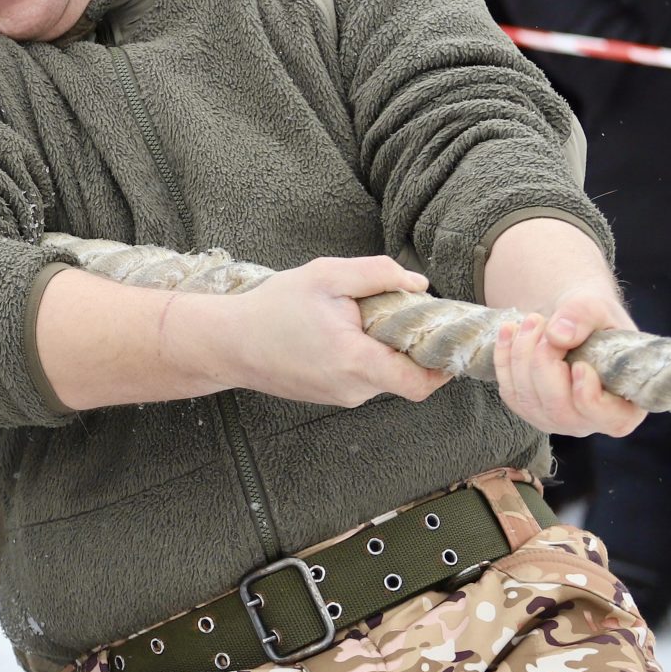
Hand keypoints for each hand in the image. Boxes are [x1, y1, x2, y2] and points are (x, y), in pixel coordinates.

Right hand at [220, 256, 451, 408]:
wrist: (228, 343)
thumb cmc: (273, 308)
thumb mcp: (326, 276)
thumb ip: (378, 274)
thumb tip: (419, 285)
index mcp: (357, 363)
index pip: (422, 382)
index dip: (442, 363)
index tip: (443, 336)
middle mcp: (354, 390)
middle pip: (405, 372)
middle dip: (406, 342)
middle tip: (389, 309)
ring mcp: (341, 397)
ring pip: (383, 373)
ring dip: (381, 346)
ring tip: (352, 317)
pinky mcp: (330, 396)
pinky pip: (362, 376)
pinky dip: (361, 354)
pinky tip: (336, 332)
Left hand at [493, 286, 644, 437]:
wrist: (575, 321)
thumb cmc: (597, 320)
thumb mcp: (598, 307)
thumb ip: (583, 317)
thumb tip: (557, 336)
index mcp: (625, 406)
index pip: (608, 418)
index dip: (588, 395)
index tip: (579, 364)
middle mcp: (589, 421)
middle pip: (559, 408)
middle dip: (544, 362)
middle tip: (541, 323)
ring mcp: (555, 419)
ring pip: (529, 400)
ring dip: (521, 356)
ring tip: (530, 321)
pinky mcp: (528, 408)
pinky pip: (509, 392)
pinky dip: (504, 358)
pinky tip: (509, 330)